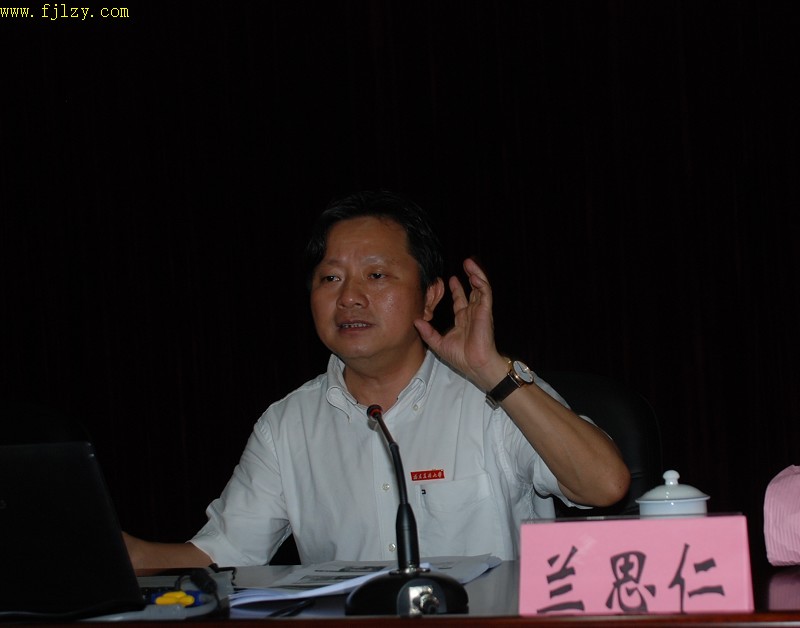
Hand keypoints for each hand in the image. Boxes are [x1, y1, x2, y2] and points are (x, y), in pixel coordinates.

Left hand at [415, 258, 506, 389]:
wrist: (474, 364)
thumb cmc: (461, 358)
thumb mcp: (438, 344)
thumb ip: (427, 332)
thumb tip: (415, 321)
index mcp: (463, 320)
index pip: (461, 301)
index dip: (457, 289)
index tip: (451, 278)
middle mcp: (472, 314)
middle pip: (472, 290)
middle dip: (469, 276)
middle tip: (465, 264)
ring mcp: (480, 312)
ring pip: (480, 288)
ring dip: (476, 274)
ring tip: (470, 262)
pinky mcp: (485, 311)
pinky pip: (485, 293)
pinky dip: (481, 282)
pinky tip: (474, 274)